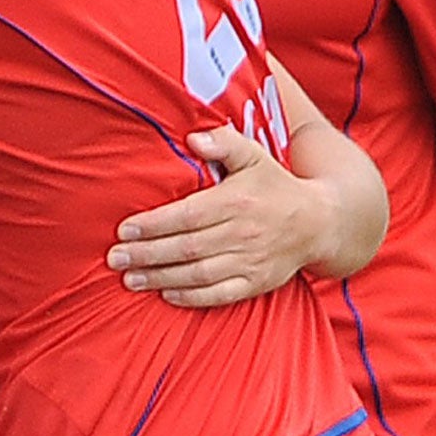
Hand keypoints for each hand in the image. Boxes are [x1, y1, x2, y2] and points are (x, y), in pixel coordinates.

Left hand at [108, 126, 337, 307]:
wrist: (320, 222)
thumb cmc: (275, 185)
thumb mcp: (253, 155)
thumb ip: (223, 143)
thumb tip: (193, 138)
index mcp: (237, 201)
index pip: (187, 215)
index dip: (153, 225)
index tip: (124, 230)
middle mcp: (243, 233)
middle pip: (186, 247)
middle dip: (147, 254)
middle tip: (114, 258)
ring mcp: (251, 261)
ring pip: (199, 274)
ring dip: (161, 278)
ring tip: (130, 279)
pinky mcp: (258, 282)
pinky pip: (221, 295)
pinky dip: (193, 297)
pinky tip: (166, 295)